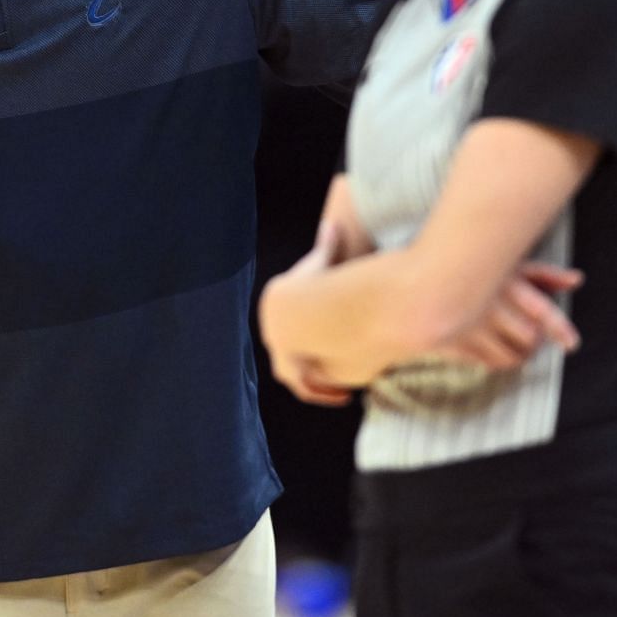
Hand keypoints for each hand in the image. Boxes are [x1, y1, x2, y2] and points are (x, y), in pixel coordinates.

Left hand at [260, 206, 365, 403]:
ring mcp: (279, 352)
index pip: (287, 328)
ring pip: (295, 375)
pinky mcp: (288, 367)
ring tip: (341, 389)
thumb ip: (327, 247)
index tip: (328, 344)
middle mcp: (274, 333)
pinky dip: (322, 391)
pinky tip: (342, 394)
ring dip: (316, 383)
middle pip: (289, 354)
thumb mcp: (322, 263)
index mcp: (278, 310)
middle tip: (335, 372)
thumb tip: (334, 222)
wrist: (301, 306)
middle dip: (309, 363)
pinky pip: (306, 386)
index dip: (307, 337)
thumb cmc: (315, 281)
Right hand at [435, 263, 582, 369]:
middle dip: (532, 342)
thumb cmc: (464, 271)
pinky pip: (488, 362)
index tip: (571, 343)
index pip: (540, 310)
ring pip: (510, 355)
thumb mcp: (503, 266)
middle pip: (528, 336)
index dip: (559, 329)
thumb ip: (541, 273)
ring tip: (515, 348)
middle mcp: (487, 304)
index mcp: (502, 282)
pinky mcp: (454, 343)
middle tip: (529, 338)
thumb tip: (578, 279)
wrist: (410, 287)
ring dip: (517, 355)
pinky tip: (493, 352)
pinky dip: (496, 361)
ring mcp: (470, 326)